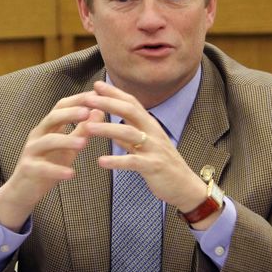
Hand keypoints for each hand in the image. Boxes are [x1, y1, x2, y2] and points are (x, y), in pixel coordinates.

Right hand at [0, 93, 102, 230]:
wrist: (22, 190)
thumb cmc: (47, 165)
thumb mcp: (68, 148)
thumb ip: (82, 131)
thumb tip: (98, 111)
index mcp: (47, 127)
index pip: (61, 106)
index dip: (77, 100)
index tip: (95, 95)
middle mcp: (38, 135)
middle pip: (52, 118)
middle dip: (70, 113)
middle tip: (88, 112)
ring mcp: (31, 151)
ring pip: (48, 141)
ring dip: (67, 141)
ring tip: (84, 143)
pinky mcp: (28, 169)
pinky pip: (43, 168)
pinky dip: (57, 170)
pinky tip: (71, 174)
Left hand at [82, 81, 207, 214]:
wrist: (185, 186)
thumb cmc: (162, 165)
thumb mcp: (145, 148)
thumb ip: (128, 139)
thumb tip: (111, 131)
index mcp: (150, 126)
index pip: (131, 103)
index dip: (114, 93)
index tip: (96, 85)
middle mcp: (153, 133)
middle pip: (130, 111)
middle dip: (108, 103)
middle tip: (87, 99)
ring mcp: (154, 148)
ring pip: (129, 133)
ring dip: (107, 129)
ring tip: (87, 128)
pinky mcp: (154, 166)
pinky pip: (133, 161)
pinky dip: (116, 161)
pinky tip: (100, 161)